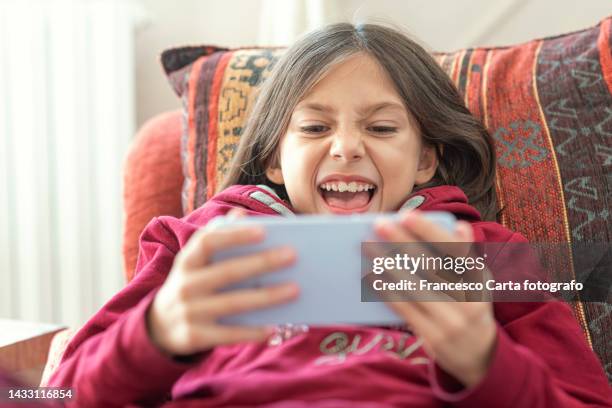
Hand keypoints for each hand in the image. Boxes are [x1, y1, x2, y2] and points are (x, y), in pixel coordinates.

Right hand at [148, 208, 298, 355]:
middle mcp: (185, 285)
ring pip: (233, 303)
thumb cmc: (191, 285)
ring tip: (295, 289)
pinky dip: (252, 331)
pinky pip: (229, 334)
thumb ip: (218, 237)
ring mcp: (189, 312)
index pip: (208, 242)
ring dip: (266, 296)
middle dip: (262, 263)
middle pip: (228, 272)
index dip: (234, 235)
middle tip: (292, 256)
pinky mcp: (195, 337)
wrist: (160, 326)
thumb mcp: (196, 262)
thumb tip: (239, 213)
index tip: (263, 231)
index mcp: (187, 261)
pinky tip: (274, 325)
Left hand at [373, 210, 496, 387]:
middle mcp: (469, 301)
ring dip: (389, 265)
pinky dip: (388, 292)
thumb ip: (466, 256)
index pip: (454, 250)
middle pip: (430, 266)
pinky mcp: (434, 338)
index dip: (430, 232)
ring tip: (369, 248)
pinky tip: (373, 277)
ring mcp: (452, 322)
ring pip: (415, 287)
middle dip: (402, 242)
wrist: (480, 356)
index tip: (407, 215)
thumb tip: (459, 226)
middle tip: (379, 225)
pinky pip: (406, 310)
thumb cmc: (470, 307)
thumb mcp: (477, 282)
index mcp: (479, 280)